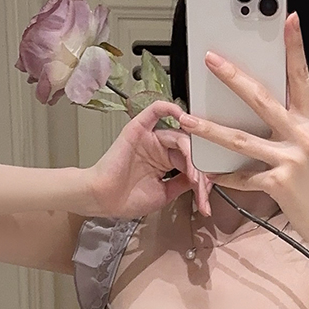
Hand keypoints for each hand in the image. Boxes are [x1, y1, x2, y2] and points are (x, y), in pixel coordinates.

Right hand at [84, 99, 212, 218]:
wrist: (103, 200)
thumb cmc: (126, 199)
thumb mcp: (165, 194)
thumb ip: (183, 182)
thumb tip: (201, 178)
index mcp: (165, 161)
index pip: (191, 162)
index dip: (201, 177)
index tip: (205, 196)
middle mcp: (159, 148)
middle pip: (189, 149)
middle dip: (199, 169)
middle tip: (201, 187)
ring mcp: (150, 138)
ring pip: (180, 136)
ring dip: (191, 155)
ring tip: (194, 176)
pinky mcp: (139, 129)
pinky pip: (155, 111)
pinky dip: (169, 108)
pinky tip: (182, 115)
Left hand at [177, 12, 308, 250]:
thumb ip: (292, 125)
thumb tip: (264, 106)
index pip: (302, 77)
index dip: (296, 47)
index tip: (289, 19)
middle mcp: (303, 135)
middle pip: (262, 99)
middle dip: (233, 77)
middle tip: (211, 60)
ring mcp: (290, 159)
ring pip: (240, 139)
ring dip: (210, 129)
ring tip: (186, 120)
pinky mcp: (278, 183)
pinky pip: (242, 176)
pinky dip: (224, 175)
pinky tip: (208, 171)